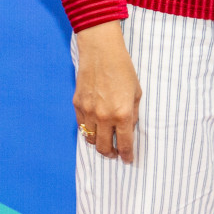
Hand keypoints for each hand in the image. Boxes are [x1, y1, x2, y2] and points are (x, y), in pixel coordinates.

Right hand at [74, 21, 141, 160]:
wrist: (101, 53)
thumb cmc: (123, 70)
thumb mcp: (136, 93)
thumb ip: (132, 114)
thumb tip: (128, 130)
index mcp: (122, 114)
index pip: (124, 144)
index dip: (126, 155)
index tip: (128, 159)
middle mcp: (104, 116)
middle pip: (103, 147)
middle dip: (110, 154)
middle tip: (115, 153)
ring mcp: (88, 112)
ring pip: (90, 139)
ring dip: (98, 143)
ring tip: (104, 141)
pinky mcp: (77, 105)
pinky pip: (82, 126)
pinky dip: (88, 130)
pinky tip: (94, 128)